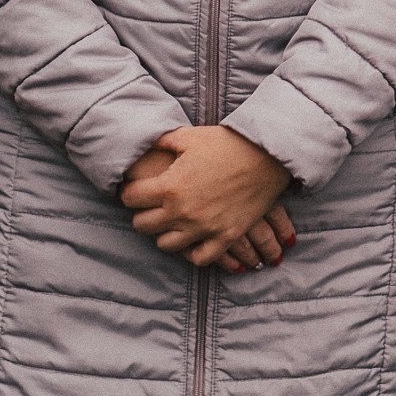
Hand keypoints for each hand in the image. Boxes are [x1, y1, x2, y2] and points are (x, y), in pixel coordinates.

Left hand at [120, 126, 292, 270]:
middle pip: (142, 226)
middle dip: (142, 213)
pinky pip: (199, 258)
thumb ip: (162, 143)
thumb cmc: (226, 143)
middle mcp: (181, 212)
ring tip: (171, 221)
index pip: (129, 199)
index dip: (129, 192)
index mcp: (169, 186)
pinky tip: (192, 240)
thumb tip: (145, 145)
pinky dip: (192, 252)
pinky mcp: (225, 237)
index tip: (134, 189)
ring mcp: (203, 228)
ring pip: (165, 245)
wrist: (267, 155)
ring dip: (164, 232)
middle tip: (150, 206)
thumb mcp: (188, 137)